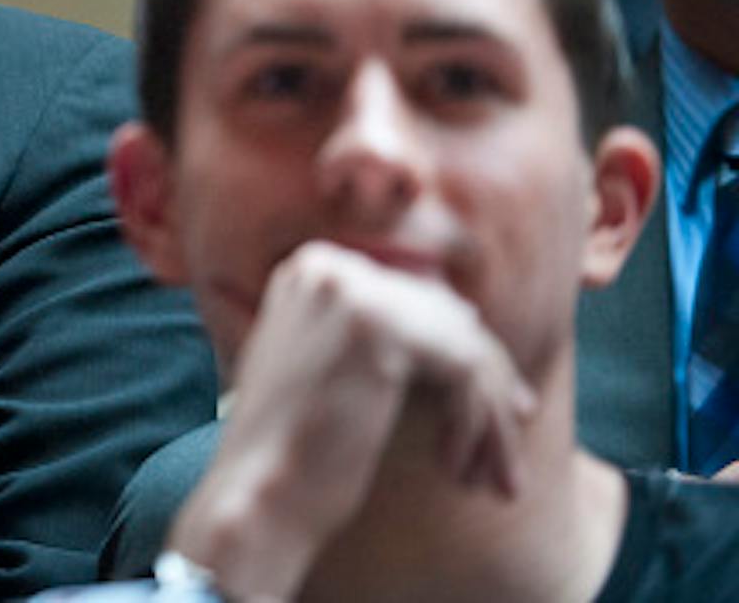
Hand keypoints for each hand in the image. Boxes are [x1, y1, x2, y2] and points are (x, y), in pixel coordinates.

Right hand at [170, 241, 534, 599]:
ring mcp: (353, 290)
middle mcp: (330, 266)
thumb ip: (382, 336)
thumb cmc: (295, 451)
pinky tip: (454, 470)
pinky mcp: (380, 328)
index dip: (467, 359)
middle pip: (448, 322)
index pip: (419, 303)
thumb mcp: (332, 371)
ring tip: (495, 481)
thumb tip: (474, 318)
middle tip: (506, 460)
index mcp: (313, 269)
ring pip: (465, 349)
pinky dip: (474, 427)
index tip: (504, 414)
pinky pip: (465, 370)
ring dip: (491, 422)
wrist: (257, 495)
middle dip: (489, 395)